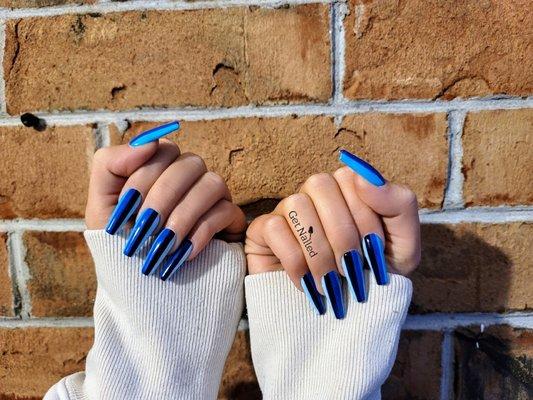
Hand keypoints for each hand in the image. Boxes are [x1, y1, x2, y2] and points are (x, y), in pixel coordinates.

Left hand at [85, 132, 245, 280]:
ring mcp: (213, 198)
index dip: (144, 176)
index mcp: (161, 169)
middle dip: (163, 196)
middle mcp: (190, 179)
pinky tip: (182, 253)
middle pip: (190, 163)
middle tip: (144, 227)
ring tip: (163, 243)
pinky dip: (201, 232)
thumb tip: (147, 142)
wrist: (142, 290)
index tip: (126, 207)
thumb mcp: (102, 206)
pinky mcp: (230, 222)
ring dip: (183, 214)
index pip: (163, 150)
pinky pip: (226, 212)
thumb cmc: (121, 246)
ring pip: (213, 183)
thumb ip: (110, 165)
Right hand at [245, 151, 419, 318]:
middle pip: (320, 185)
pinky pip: (274, 229)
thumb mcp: (403, 247)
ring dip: (318, 251)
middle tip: (351, 270)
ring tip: (329, 281)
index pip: (351, 177)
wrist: (344, 320)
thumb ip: (399, 204)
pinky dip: (295, 261)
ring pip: (296, 205)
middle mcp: (315, 193)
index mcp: (348, 189)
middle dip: (341, 234)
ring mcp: (287, 210)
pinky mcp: (262, 231)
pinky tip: (306, 283)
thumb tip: (365, 176)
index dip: (364, 215)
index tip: (372, 250)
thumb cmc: (373, 279)